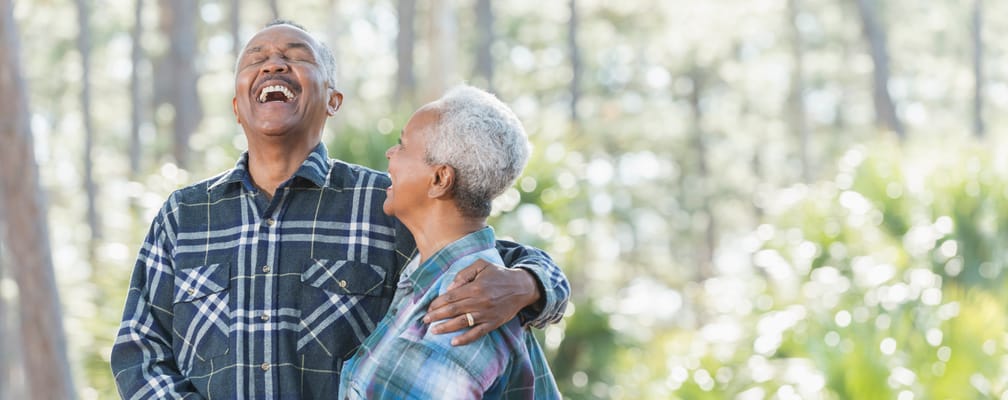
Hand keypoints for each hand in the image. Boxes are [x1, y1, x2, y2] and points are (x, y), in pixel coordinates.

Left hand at [423, 259, 539, 345]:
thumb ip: (464, 274)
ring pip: (461, 323)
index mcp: (475, 287)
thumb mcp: (481, 266)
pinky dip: (465, 339)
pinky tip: (454, 342)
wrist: (522, 287)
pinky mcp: (493, 323)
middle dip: (436, 316)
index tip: (429, 308)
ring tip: (433, 331)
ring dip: (445, 328)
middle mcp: (479, 302)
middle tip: (425, 320)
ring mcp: (486, 314)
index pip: (450, 297)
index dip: (437, 303)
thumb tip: (449, 288)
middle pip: (453, 311)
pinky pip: (477, 333)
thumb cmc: (499, 274)